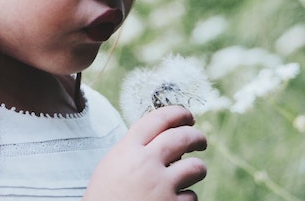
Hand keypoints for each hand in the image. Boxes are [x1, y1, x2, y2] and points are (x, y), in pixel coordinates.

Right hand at [84, 105, 207, 200]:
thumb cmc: (103, 198)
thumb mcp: (111, 166)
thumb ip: (132, 150)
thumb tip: (158, 139)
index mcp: (128, 150)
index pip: (159, 119)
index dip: (178, 113)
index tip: (186, 116)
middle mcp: (146, 163)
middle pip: (183, 137)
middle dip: (197, 136)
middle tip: (200, 141)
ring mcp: (161, 186)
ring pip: (196, 167)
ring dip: (197, 169)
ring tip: (193, 172)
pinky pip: (191, 196)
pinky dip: (186, 198)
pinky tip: (175, 199)